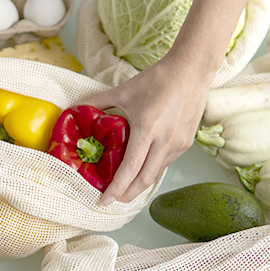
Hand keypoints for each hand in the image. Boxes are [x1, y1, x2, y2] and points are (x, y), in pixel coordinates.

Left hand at [84, 55, 211, 204]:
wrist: (192, 70)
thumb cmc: (159, 79)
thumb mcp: (124, 91)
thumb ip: (99, 101)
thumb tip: (77, 108)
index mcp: (147, 129)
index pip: (130, 169)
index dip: (116, 188)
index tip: (105, 200)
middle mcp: (165, 141)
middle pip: (144, 179)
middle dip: (128, 194)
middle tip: (113, 200)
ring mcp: (178, 144)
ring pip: (156, 173)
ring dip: (140, 184)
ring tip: (126, 187)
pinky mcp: (186, 143)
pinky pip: (165, 162)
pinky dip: (152, 170)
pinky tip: (142, 169)